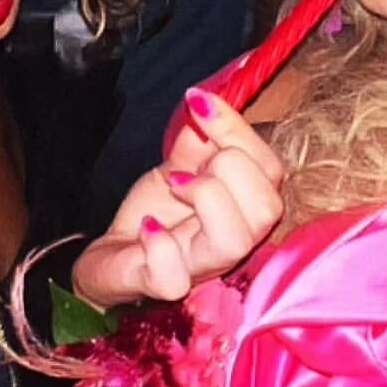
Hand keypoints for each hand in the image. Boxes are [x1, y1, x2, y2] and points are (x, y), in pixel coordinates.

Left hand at [74, 88, 284, 307]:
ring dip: (204, 197)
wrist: (114, 257)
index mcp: (246, 209)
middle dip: (228, 166)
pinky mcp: (160, 286)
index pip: (272, 169)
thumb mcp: (182, 167)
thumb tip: (206, 100)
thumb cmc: (158, 214)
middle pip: (267, 207)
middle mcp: (234, 243)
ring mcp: (199, 269)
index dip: (237, 130)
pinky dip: (159, 243)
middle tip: (188, 167)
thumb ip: (201, 139)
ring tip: (174, 186)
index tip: (199, 104)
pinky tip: (146, 226)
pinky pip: (173, 276)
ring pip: (234, 241)